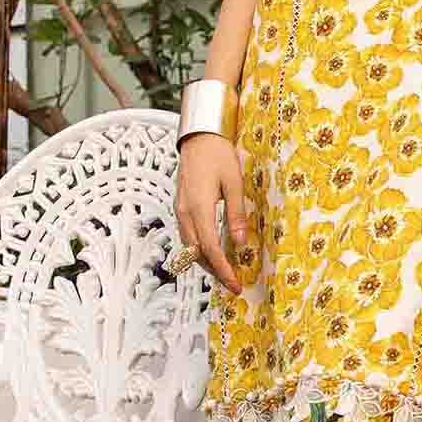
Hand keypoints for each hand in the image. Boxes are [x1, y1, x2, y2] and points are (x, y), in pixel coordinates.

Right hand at [175, 133, 246, 294]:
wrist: (199, 137)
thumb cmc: (218, 154)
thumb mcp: (234, 183)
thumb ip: (236, 214)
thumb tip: (240, 243)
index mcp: (199, 208)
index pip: (209, 249)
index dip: (223, 270)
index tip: (235, 284)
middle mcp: (185, 212)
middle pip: (197, 253)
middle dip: (215, 271)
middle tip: (233, 284)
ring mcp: (180, 210)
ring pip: (190, 246)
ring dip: (206, 262)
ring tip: (225, 272)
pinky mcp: (181, 206)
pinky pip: (188, 235)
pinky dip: (200, 249)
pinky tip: (213, 252)